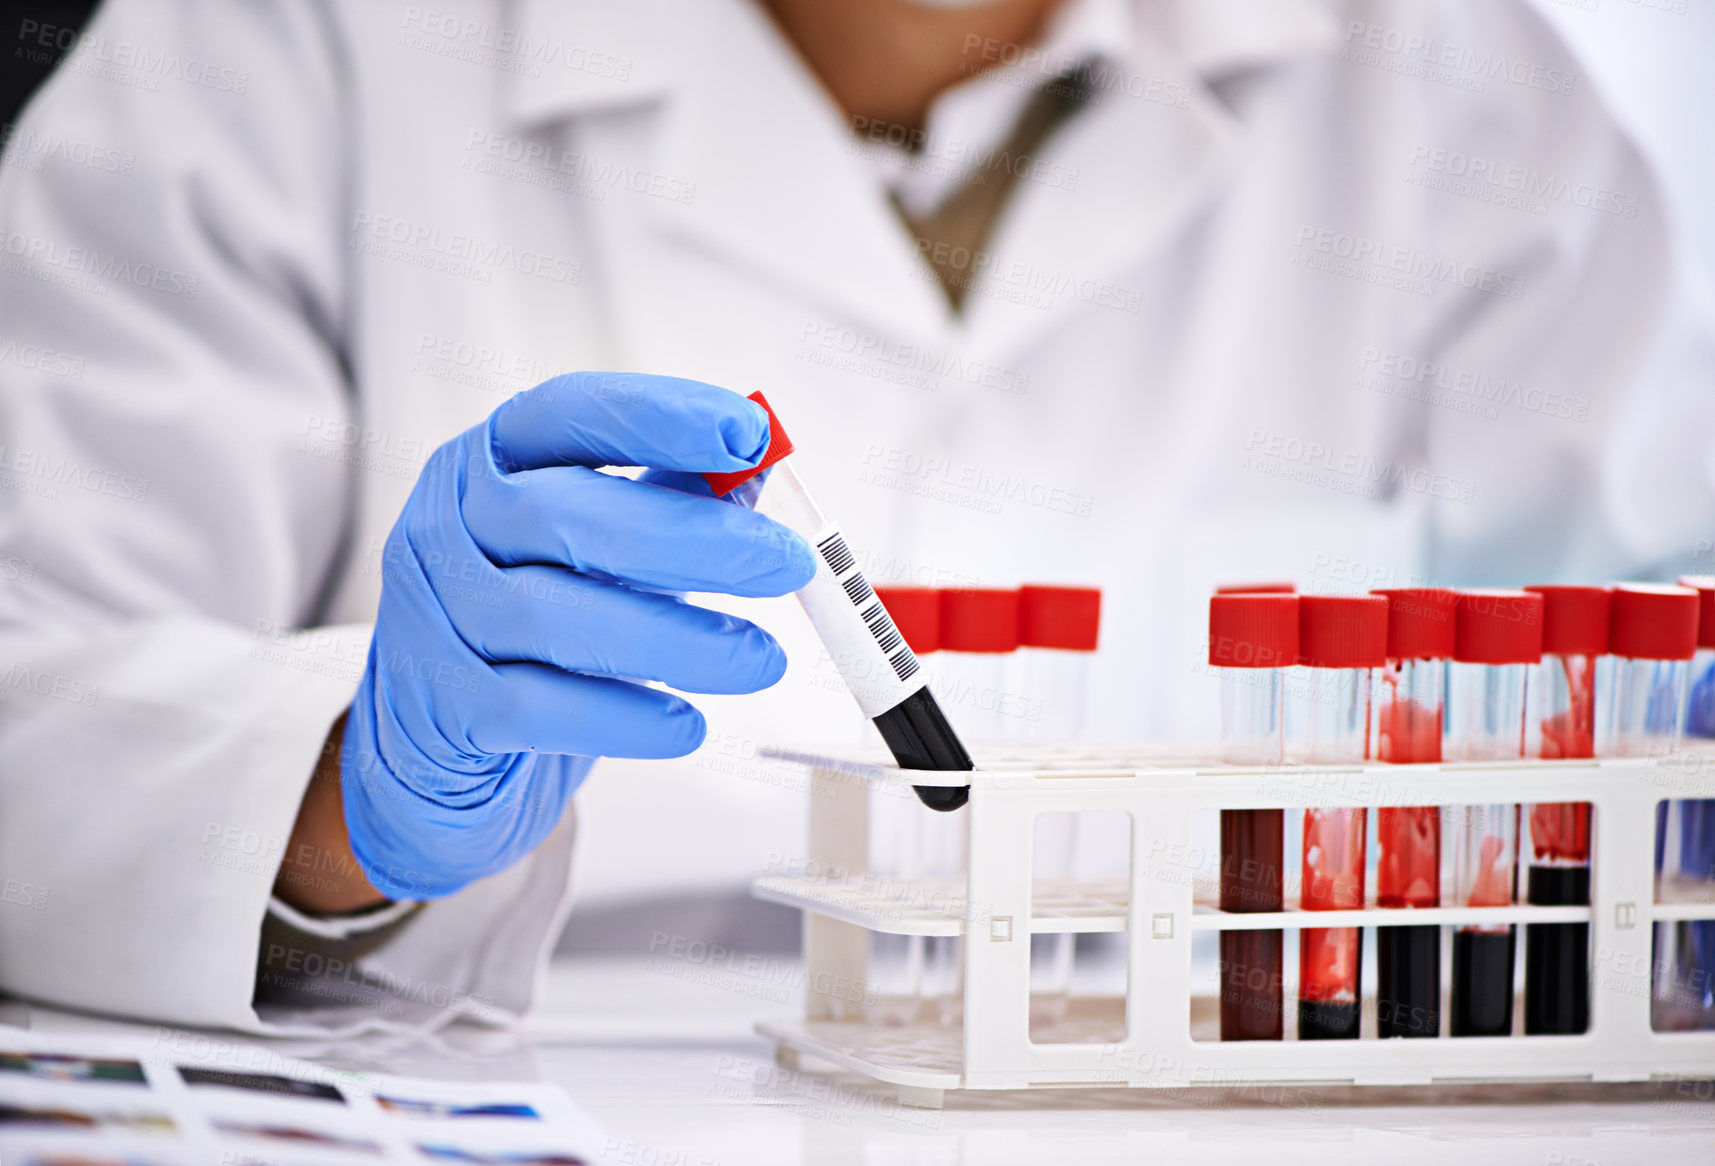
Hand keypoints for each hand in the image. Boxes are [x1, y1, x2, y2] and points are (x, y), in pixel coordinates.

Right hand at [340, 373, 815, 898]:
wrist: (434, 744)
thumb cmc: (528, 631)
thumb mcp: (590, 551)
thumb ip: (664, 500)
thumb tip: (755, 470)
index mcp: (491, 462)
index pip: (571, 412)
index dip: (662, 416)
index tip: (750, 434)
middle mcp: (450, 524)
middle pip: (572, 516)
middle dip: (695, 538)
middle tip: (784, 565)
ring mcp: (435, 613)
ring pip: (558, 616)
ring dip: (678, 639)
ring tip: (758, 661)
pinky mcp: (441, 704)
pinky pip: (539, 706)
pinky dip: (624, 717)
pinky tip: (684, 726)